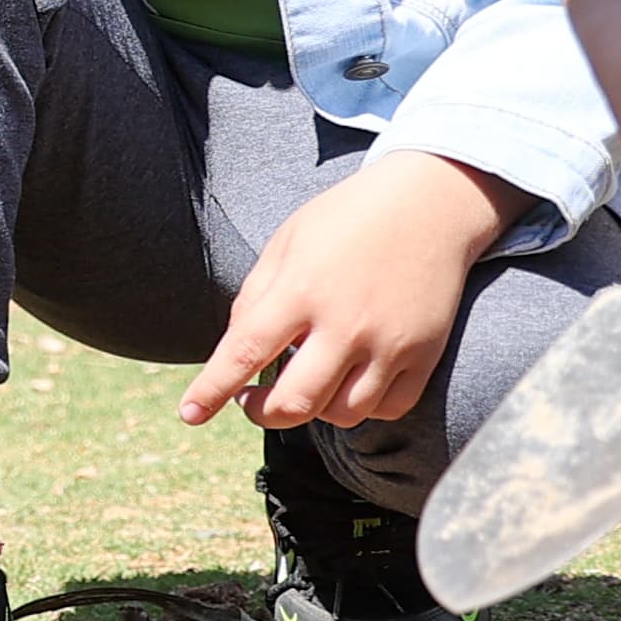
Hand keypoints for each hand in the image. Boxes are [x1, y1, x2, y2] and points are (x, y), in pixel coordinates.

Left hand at [179, 149, 507, 432]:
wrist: (430, 204)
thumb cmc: (347, 220)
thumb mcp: (287, 242)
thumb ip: (255, 297)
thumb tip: (238, 352)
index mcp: (301, 289)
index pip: (245, 352)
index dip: (212, 390)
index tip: (189, 414)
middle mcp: (345, 323)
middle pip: (294, 403)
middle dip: (261, 413)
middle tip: (252, 399)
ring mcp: (389, 344)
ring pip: (341, 415)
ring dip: (313, 409)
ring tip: (306, 380)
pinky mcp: (424, 355)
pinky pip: (388, 409)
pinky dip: (363, 406)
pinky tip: (349, 381)